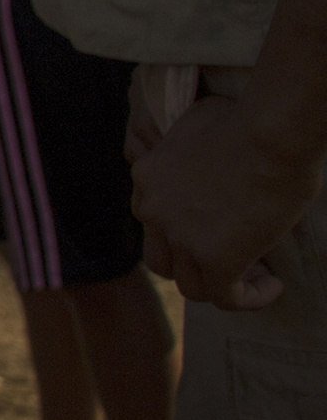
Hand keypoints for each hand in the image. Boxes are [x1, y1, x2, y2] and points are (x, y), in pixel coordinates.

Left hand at [132, 90, 312, 308]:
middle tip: (234, 257)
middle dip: (194, 264)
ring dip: (222, 283)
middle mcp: (153, 209)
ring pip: (191, 285)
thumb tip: (209, 157)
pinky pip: (225, 298)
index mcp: (146, 177)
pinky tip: (273, 285)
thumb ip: (189, 149)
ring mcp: (180, 236)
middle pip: (162, 258)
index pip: (153, 219)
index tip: (220, 229)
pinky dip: (249, 298)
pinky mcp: (215, 259)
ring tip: (258, 271)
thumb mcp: (197, 125)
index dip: (185, 231)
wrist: (270, 133)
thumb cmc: (246, 120)